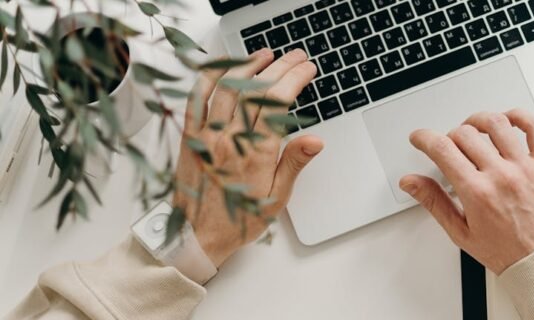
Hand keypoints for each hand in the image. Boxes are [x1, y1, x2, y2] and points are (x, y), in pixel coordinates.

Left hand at [172, 48, 321, 266]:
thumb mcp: (276, 198)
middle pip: (257, 90)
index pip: (279, 103)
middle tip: (296, 57)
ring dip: (249, 66)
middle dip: (280, 67)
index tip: (307, 70)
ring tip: (266, 54)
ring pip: (228, 87)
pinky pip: (197, 98)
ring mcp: (207, 135)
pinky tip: (224, 66)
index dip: (295, 79)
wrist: (196, 236)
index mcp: (255, 154)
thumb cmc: (237, 219)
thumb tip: (315, 140)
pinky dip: (210, 77)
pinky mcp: (189, 136)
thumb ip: (294, 164)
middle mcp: (230, 139)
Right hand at [399, 110, 533, 273]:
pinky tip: (508, 120)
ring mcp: (526, 167)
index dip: (424, 138)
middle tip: (449, 147)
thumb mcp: (461, 233)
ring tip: (473, 129)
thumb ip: (434, 202)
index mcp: (477, 193)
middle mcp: (501, 175)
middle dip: (449, 136)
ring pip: (497, 123)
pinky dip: (520, 116)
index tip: (420, 138)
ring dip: (478, 120)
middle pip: (465, 134)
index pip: (442, 149)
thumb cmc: (509, 252)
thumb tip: (411, 183)